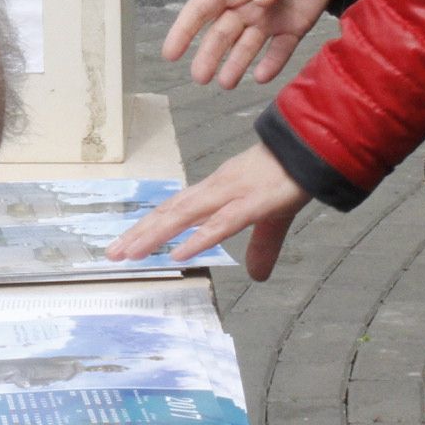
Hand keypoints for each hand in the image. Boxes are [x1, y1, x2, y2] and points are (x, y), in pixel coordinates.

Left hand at [105, 144, 310, 277]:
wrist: (313, 148)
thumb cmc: (288, 177)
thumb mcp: (272, 220)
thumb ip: (261, 247)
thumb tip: (256, 277)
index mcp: (216, 191)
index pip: (174, 210)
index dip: (147, 227)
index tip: (123, 244)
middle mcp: (215, 190)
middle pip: (170, 212)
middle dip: (139, 233)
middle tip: (111, 255)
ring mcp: (231, 193)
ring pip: (185, 216)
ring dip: (156, 235)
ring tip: (131, 254)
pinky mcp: (252, 202)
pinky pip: (220, 223)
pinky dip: (197, 238)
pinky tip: (178, 252)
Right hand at [164, 0, 338, 88]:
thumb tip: (262, 0)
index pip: (201, 7)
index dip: (184, 30)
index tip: (170, 53)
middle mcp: (244, 4)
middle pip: (221, 34)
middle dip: (209, 55)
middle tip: (200, 77)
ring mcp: (267, 18)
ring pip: (246, 47)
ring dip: (235, 64)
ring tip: (227, 83)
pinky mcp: (292, 28)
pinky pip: (279, 50)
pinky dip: (271, 64)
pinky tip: (262, 76)